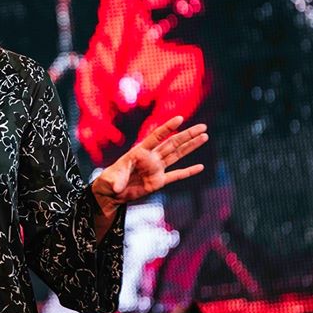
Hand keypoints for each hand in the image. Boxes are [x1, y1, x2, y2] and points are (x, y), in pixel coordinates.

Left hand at [92, 116, 207, 211]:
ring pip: (177, 155)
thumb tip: (117, 187)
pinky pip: (176, 175)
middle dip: (187, 135)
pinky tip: (200, 167)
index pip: (156, 137)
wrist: (111, 193)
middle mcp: (151, 158)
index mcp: (139, 152)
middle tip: (203, 126)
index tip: (179, 118)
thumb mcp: (110, 178)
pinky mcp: (159, 182)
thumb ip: (117, 180)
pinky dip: (188, 172)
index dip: (168, 128)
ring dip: (191, 146)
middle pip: (172, 143)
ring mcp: (156, 169)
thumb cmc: (108, 181)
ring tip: (204, 136)